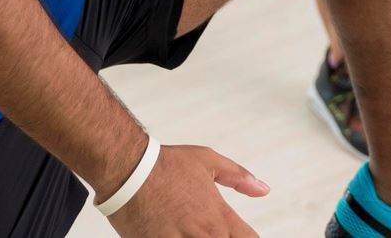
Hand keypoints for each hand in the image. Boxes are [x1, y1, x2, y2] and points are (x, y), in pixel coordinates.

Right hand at [106, 144, 266, 236]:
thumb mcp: (206, 160)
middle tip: (206, 232)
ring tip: (191, 233)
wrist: (126, 169)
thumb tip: (264, 189)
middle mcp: (203, 233)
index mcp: (218, 215)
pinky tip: (173, 235)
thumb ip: (238, 176)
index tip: (238, 236)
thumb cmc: (165, 163)